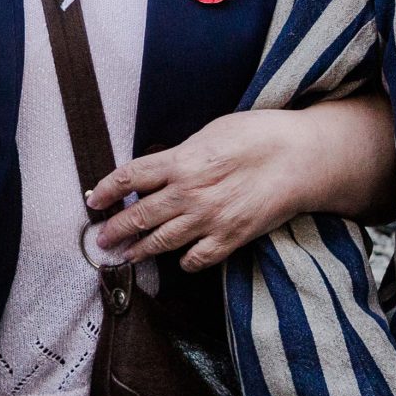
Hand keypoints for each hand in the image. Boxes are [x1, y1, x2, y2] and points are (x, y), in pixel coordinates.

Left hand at [85, 98, 395, 269]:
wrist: (301, 158)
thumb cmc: (259, 135)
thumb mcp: (211, 132)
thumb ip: (182, 154)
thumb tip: (161, 168)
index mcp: (180, 161)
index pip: (128, 178)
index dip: (106, 191)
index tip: (94, 201)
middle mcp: (188, 193)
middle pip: (138, 217)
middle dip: (115, 230)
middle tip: (101, 239)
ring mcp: (208, 220)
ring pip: (161, 242)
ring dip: (139, 251)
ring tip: (125, 256)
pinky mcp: (230, 239)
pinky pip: (197, 259)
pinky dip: (185, 263)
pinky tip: (180, 261)